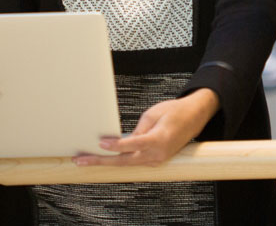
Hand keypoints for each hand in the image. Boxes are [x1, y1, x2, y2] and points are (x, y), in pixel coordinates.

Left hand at [73, 88, 219, 166]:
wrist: (194, 117)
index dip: (116, 146)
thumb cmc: (175, 112)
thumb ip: (137, 129)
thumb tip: (122, 141)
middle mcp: (157, 154)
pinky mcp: (155, 160)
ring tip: (86, 159)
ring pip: (127, 164)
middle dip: (101, 161)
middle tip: (81, 160)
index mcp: (158, 140)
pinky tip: (104, 157)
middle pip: (124, 161)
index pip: (132, 145)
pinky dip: (118, 160)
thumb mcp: (153, 114)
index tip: (101, 144)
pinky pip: (133, 161)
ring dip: (106, 162)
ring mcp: (157, 160)